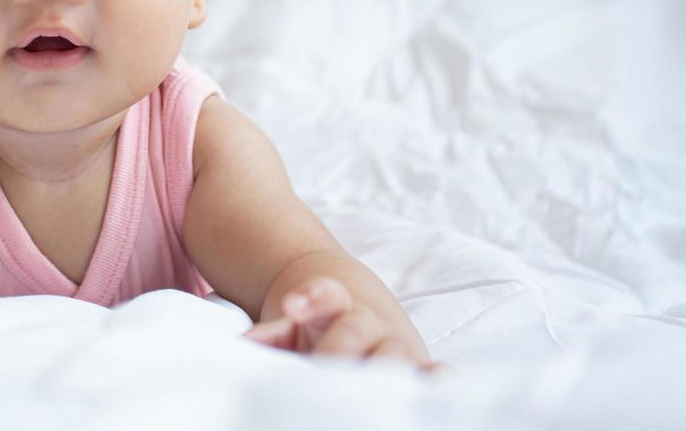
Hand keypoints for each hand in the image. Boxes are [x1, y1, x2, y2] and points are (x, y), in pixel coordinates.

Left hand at [243, 277, 435, 370]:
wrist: (353, 312)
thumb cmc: (315, 328)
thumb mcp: (290, 328)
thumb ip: (271, 336)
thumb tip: (247, 343)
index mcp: (334, 307)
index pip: (327, 294)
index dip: (313, 297)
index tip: (292, 306)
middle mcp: (369, 324)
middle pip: (359, 327)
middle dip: (341, 347)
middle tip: (322, 369)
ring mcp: (397, 347)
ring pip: (398, 354)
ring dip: (386, 371)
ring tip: (374, 391)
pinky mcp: (418, 369)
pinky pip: (432, 374)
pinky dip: (436, 380)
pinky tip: (438, 388)